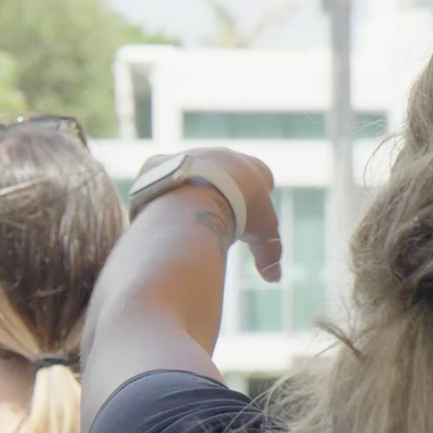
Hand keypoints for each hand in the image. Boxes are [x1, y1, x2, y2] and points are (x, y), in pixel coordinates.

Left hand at [136, 149, 282, 281]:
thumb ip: (270, 255)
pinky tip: (162, 210)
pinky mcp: (158, 162)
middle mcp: (221, 154)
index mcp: (252, 166)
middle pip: (228, 172)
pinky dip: (162, 191)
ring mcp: (189, 154)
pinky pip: (159, 175)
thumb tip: (274, 278)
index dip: (259, 195)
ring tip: (188, 216)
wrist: (195, 195)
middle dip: (226, 191)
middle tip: (221, 216)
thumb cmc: (238, 210)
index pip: (262, 176)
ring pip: (192, 172)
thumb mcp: (262, 235)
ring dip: (193, 190)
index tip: (252, 213)